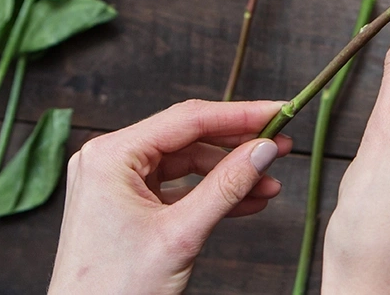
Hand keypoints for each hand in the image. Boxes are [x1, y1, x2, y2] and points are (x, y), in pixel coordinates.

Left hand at [49, 99, 291, 293]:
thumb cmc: (115, 289)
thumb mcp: (181, 235)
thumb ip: (226, 187)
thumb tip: (264, 150)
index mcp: (110, 156)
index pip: (186, 120)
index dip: (239, 115)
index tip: (278, 113)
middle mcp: (109, 161)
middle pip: (187, 139)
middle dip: (237, 146)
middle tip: (281, 147)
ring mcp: (116, 183)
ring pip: (186, 164)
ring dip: (229, 175)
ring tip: (269, 184)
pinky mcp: (126, 205)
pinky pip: (176, 189)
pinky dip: (210, 195)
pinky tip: (247, 201)